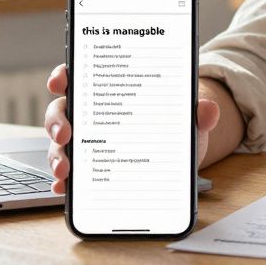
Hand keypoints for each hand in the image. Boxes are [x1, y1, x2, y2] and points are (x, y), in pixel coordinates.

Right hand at [43, 63, 220, 193]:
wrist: (179, 151)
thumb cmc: (174, 124)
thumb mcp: (187, 116)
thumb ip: (198, 112)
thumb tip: (208, 111)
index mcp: (109, 90)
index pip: (78, 76)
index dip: (63, 75)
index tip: (59, 81)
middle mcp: (91, 114)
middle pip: (62, 111)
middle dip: (57, 122)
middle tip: (65, 134)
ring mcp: (88, 142)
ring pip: (60, 144)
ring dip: (57, 156)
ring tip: (66, 170)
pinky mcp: (91, 168)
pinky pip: (70, 174)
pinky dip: (64, 182)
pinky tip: (65, 189)